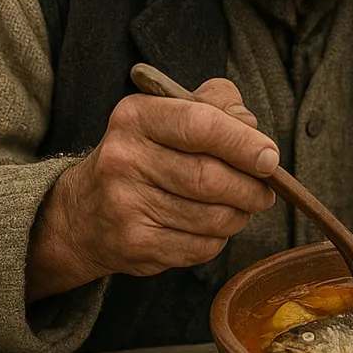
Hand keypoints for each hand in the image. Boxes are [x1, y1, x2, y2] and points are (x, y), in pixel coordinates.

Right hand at [26, 78, 278, 300]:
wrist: (82, 212)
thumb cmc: (143, 154)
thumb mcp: (168, 113)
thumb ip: (216, 106)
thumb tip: (253, 130)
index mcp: (136, 116)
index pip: (201, 125)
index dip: (244, 143)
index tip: (270, 158)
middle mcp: (124, 158)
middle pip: (210, 178)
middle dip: (251, 188)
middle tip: (265, 191)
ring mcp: (126, 205)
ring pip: (211, 217)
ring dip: (240, 215)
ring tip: (242, 207)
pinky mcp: (135, 244)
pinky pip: (200, 247)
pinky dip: (218, 239)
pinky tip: (212, 227)